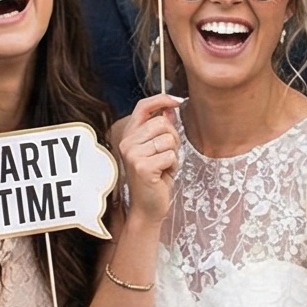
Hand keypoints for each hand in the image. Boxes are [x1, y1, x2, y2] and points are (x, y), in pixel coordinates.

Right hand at [113, 94, 180, 226]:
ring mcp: (133, 154)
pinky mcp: (142, 166)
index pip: (143, 106)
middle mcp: (127, 142)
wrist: (148, 208)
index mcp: (130, 135)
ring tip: (163, 167)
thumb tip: (170, 108)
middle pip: (162, 123)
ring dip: (173, 155)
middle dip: (173, 139)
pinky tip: (163, 175)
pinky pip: (170, 155)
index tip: (178, 101)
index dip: (162, 99)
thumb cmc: (155, 179)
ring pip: (168, 139)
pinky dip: (173, 166)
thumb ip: (162, 129)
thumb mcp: (159, 150)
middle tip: (167, 156)